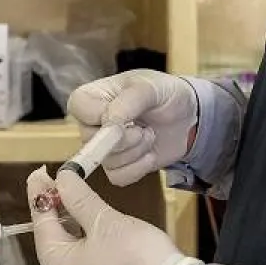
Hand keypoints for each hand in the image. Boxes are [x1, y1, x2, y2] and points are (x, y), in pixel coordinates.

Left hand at [26, 166, 198, 264]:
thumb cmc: (135, 256)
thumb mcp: (104, 220)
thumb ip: (78, 198)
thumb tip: (61, 177)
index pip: (41, 223)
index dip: (40, 194)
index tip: (39, 172)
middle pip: (52, 239)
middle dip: (56, 209)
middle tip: (60, 180)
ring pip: (68, 251)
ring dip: (71, 225)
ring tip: (74, 197)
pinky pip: (81, 264)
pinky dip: (83, 243)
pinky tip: (89, 225)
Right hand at [66, 70, 198, 186]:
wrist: (186, 117)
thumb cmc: (165, 94)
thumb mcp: (152, 87)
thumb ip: (129, 100)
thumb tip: (109, 123)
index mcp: (92, 96)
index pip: (79, 108)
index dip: (102, 116)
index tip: (127, 115)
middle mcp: (91, 123)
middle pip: (92, 141)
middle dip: (125, 139)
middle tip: (144, 129)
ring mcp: (102, 147)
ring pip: (107, 162)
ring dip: (137, 152)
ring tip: (150, 136)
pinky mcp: (117, 166)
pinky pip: (117, 177)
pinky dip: (139, 168)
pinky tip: (150, 155)